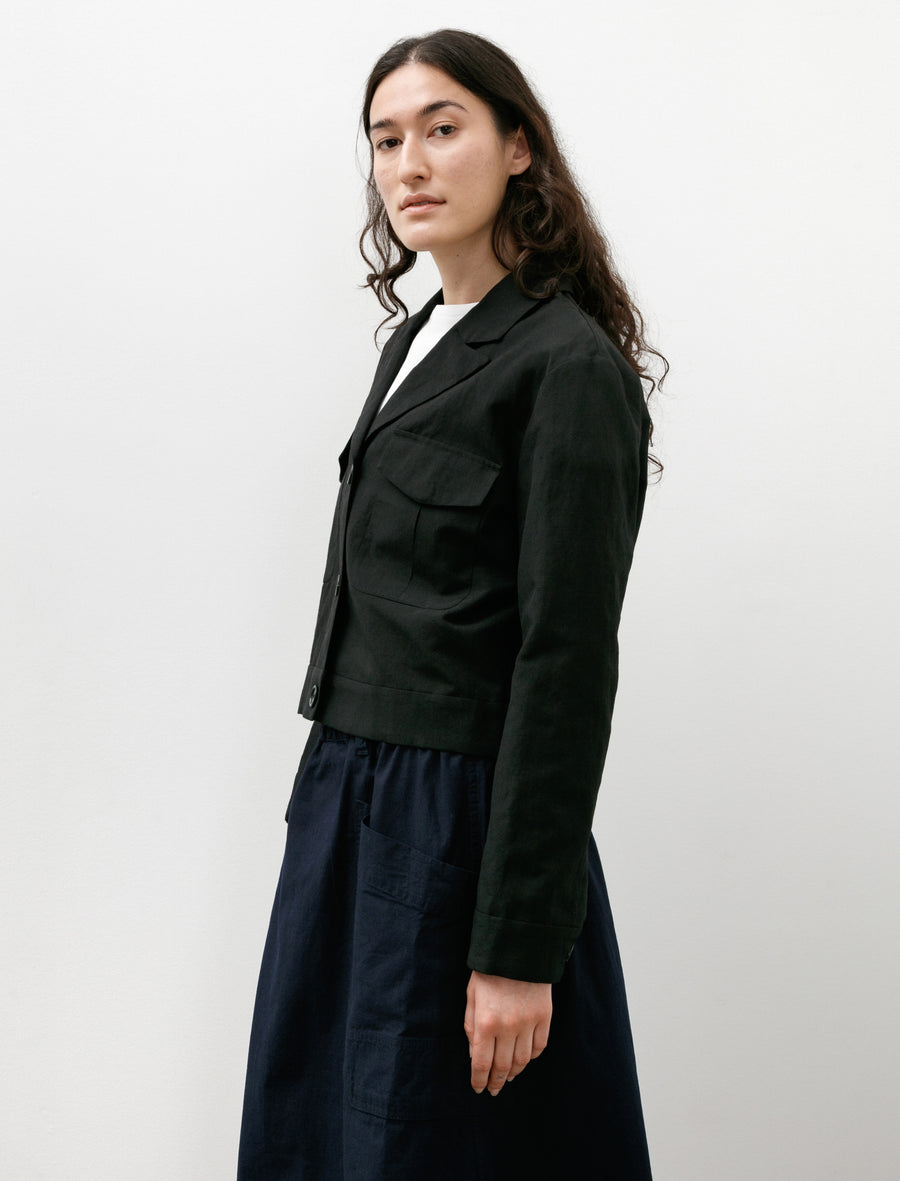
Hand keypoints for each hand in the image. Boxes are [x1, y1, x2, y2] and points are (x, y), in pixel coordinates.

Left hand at [464, 970, 551, 1095]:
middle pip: (502, 1067)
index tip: (478, 1088)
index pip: (481, 1063)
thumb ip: (471, 1026)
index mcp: (485, 1022)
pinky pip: (539, 1046)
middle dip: (496, 1082)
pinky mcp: (545, 1017)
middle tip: (493, 1089)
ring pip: (522, 1060)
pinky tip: (524, 1059)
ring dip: (514, 1072)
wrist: (517, 948)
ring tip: (508, 1076)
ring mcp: (529, 1023)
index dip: (479, 1080)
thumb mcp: (472, 996)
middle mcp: (508, 1027)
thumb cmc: (489, 972)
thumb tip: (474, 1055)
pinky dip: (531, 1057)